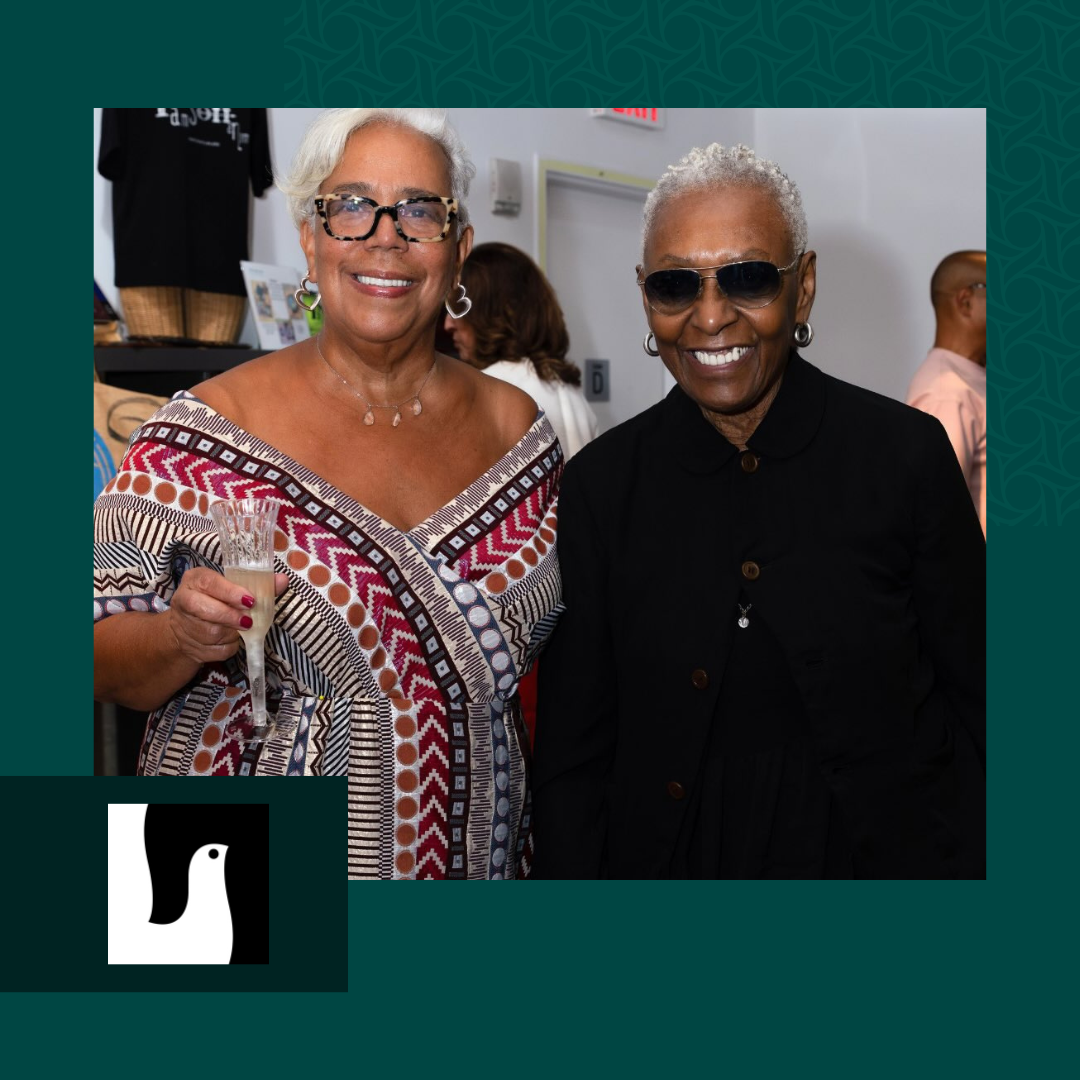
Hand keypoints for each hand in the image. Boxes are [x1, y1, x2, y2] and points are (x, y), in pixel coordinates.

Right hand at [163, 568, 289, 665]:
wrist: (189, 628)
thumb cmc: (218, 601)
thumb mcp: (233, 588)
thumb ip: (259, 585)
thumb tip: (283, 580)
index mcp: (195, 580)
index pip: (209, 583)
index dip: (230, 592)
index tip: (250, 600)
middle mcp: (184, 600)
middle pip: (206, 610)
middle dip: (230, 617)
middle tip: (248, 621)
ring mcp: (184, 625)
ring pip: (212, 633)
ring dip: (232, 633)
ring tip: (241, 628)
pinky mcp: (190, 647)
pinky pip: (215, 651)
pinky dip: (228, 647)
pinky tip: (231, 640)